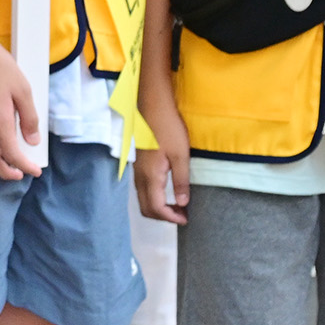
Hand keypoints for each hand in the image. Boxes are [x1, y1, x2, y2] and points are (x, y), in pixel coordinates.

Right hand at [134, 90, 190, 223]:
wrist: (153, 106)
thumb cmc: (168, 128)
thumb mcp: (181, 155)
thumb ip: (181, 181)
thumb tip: (182, 204)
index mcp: (150, 176)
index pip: (156, 208)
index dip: (171, 218)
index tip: (186, 219)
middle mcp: (140, 177)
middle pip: (146, 208)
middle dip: (163, 217)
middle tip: (182, 215)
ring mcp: (137, 170)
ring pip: (143, 199)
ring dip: (159, 207)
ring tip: (178, 205)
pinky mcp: (139, 164)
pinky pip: (143, 189)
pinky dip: (154, 197)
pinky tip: (168, 190)